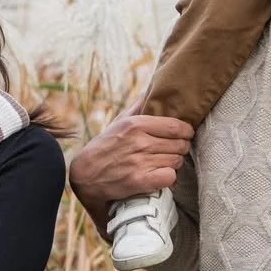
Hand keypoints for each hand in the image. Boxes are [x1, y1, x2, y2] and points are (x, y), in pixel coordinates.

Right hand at [68, 98, 193, 234]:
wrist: (85, 175)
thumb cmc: (105, 146)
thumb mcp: (118, 122)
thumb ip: (137, 106)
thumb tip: (151, 88)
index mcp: (135, 124)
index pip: (176, 126)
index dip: (186, 131)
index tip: (185, 134)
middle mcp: (139, 142)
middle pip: (180, 144)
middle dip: (180, 147)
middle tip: (173, 150)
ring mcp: (140, 162)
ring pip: (176, 161)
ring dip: (173, 163)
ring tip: (164, 162)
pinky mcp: (140, 181)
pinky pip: (170, 177)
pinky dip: (169, 178)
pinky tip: (160, 175)